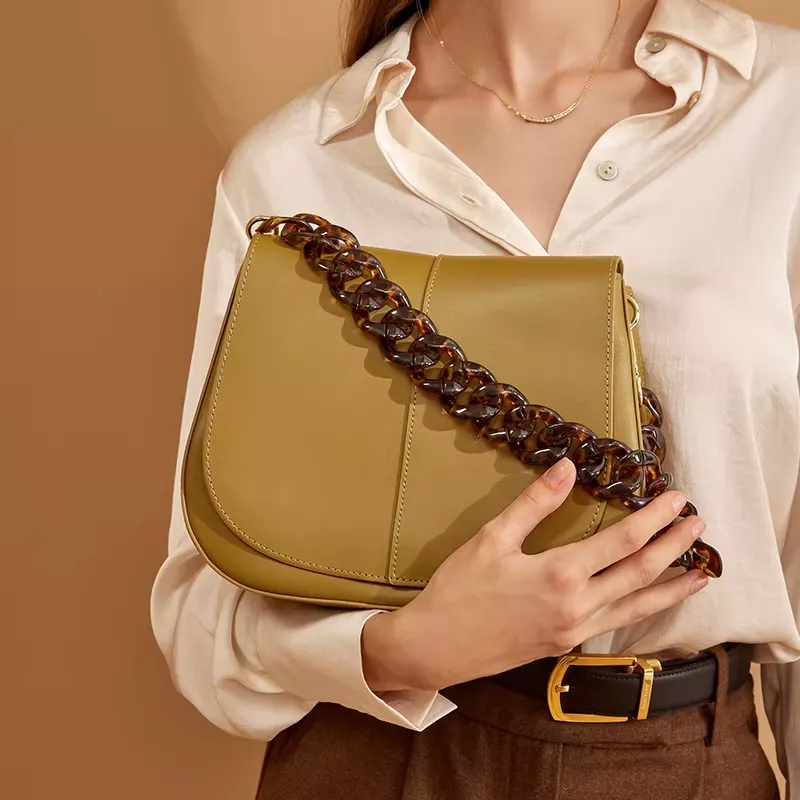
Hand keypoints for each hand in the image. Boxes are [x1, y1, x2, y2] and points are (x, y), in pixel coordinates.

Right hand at [362, 458, 707, 691]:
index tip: (676, 499)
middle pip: (641, 573)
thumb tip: (568, 468)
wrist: (437, 647)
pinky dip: (644, 609)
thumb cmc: (460, 590)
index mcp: (561, 574)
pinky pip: (618, 623)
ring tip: (701, 574)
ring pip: (638, 606)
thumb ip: (534, 503)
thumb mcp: (492, 538)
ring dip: (671, 587)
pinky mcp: (567, 645)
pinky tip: (651, 601)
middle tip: (698, 525)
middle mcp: (578, 606)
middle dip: (674, 547)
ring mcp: (576, 630)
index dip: (654, 518)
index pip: (623, 541)